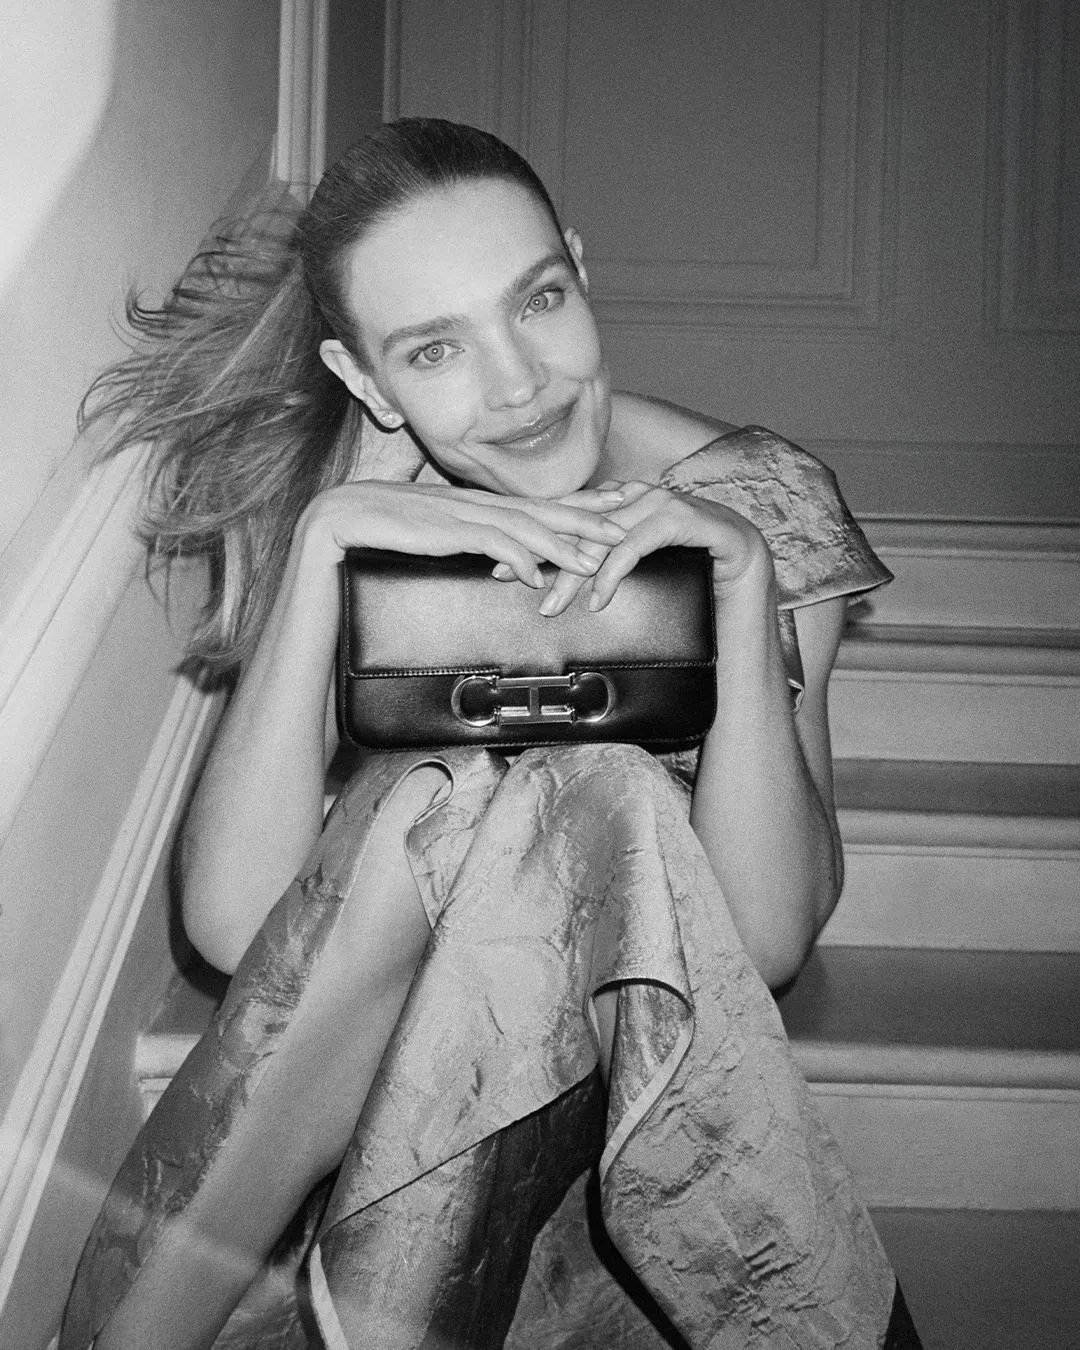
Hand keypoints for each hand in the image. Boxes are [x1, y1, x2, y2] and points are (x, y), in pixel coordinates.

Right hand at [297, 479, 627, 585]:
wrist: (334, 523)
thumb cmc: (378, 536)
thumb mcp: (430, 538)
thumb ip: (462, 543)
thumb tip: (497, 561)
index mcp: (472, 503)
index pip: (533, 502)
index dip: (576, 503)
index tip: (612, 505)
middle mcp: (471, 502)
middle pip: (539, 509)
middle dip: (585, 518)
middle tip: (625, 525)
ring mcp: (456, 513)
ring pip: (522, 527)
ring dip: (561, 545)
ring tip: (595, 561)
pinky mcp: (439, 530)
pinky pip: (485, 543)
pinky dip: (514, 558)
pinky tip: (536, 575)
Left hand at [517, 480, 770, 616]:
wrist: (748, 568)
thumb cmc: (692, 571)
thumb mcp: (640, 567)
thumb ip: (606, 566)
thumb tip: (563, 586)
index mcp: (624, 501)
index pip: (571, 519)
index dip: (535, 541)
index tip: (500, 566)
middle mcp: (639, 495)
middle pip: (580, 527)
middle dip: (543, 555)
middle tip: (512, 581)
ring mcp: (662, 502)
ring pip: (604, 537)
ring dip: (573, 574)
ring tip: (551, 603)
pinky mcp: (684, 518)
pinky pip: (638, 544)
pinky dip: (614, 573)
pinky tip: (598, 598)